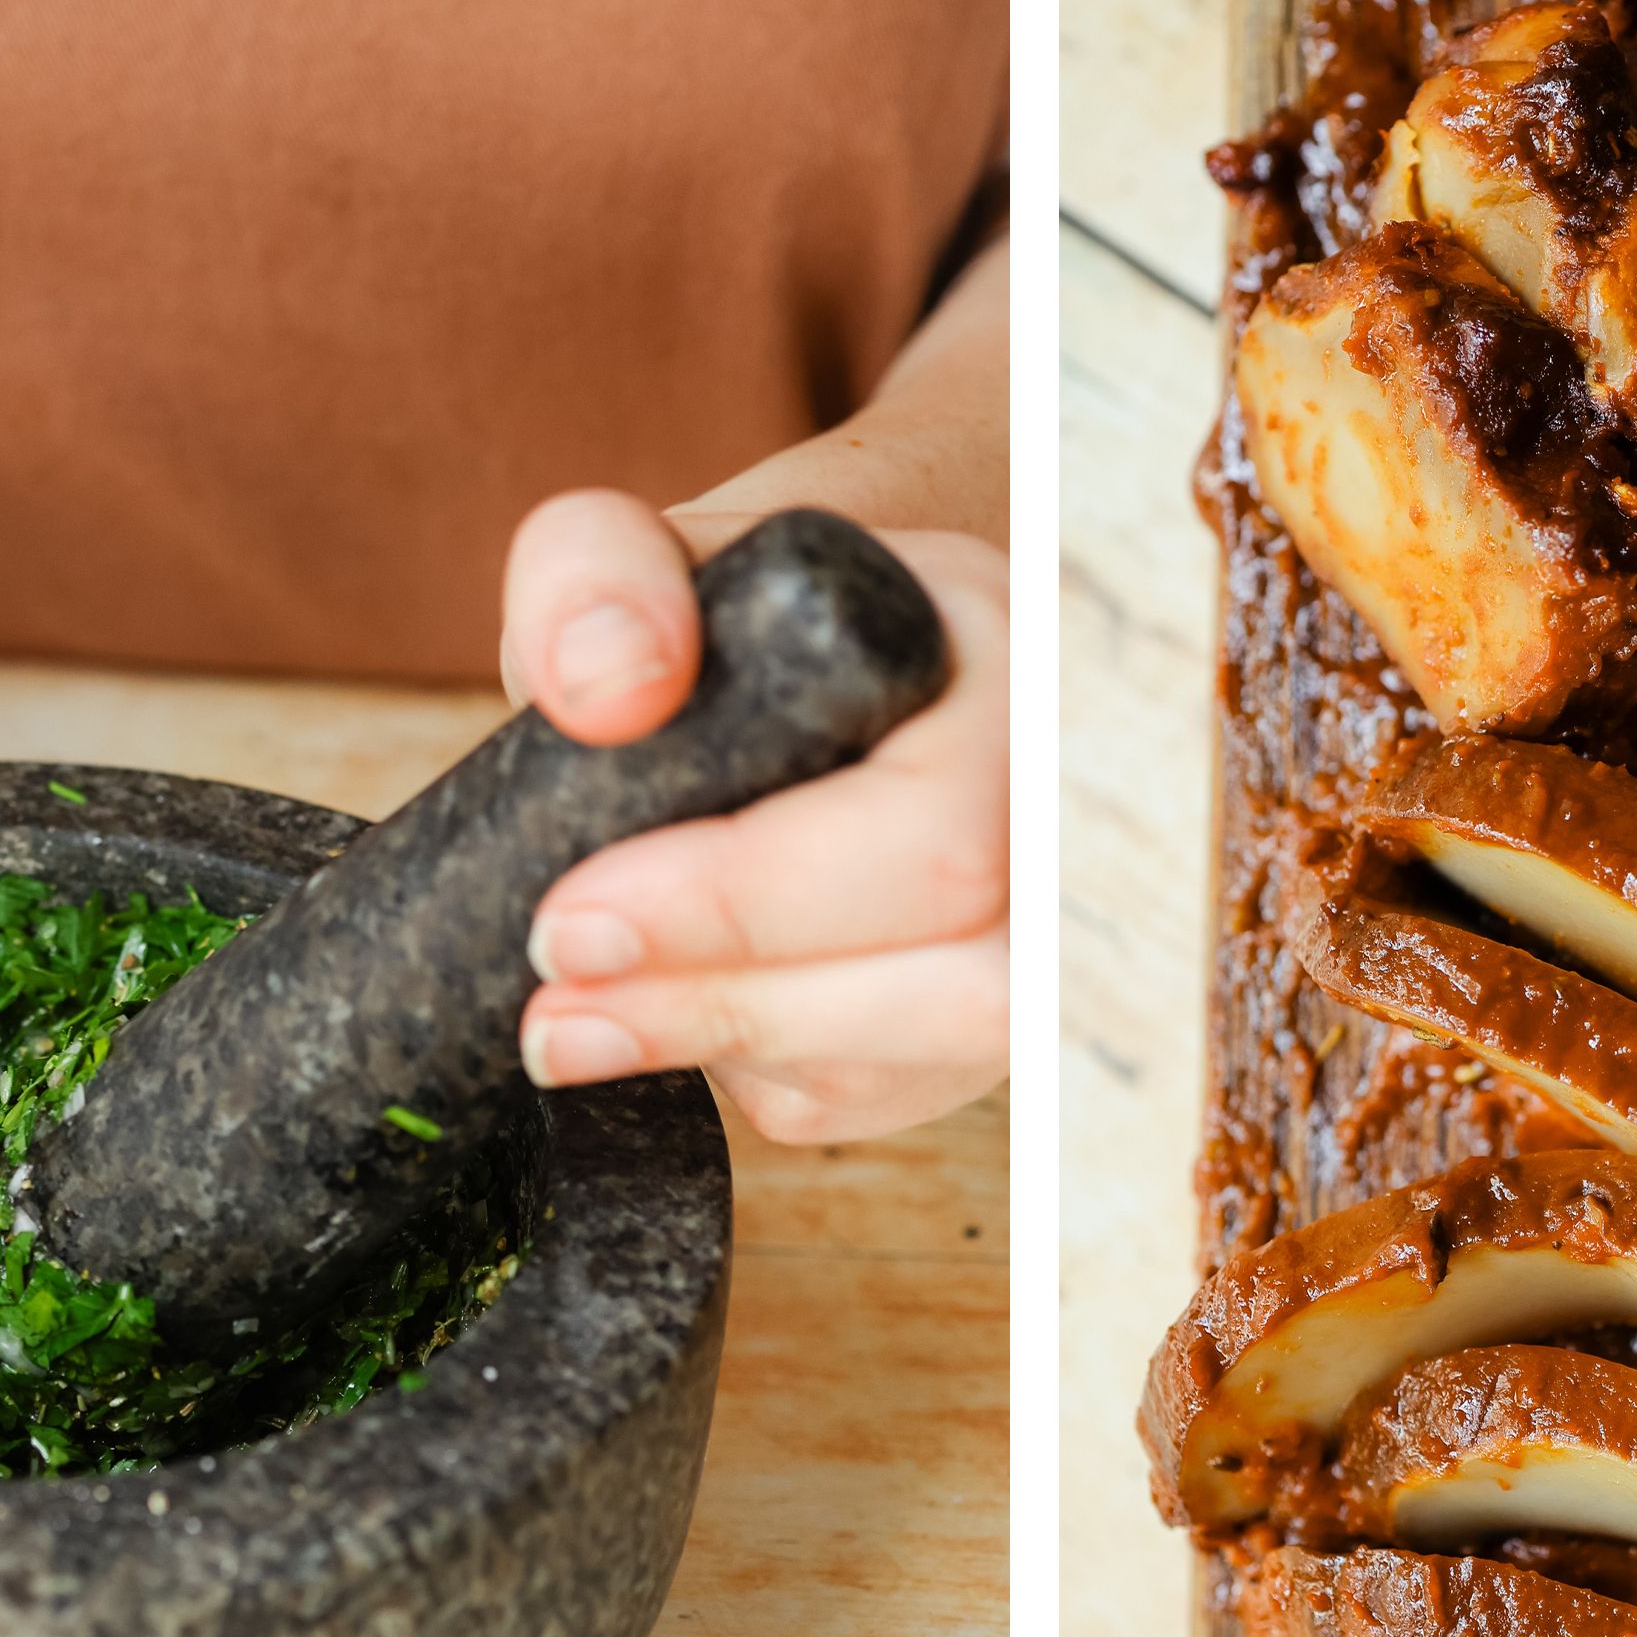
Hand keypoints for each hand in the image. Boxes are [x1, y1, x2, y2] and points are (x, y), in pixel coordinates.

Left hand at [496, 489, 1006, 1144]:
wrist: (854, 658)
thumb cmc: (758, 614)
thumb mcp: (658, 546)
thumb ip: (598, 571)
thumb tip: (605, 689)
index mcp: (1020, 664)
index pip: (932, 832)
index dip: (748, 903)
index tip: (574, 920)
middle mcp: (1082, 807)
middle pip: (972, 984)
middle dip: (734, 1004)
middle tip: (553, 1011)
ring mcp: (1067, 925)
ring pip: (945, 1057)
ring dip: (745, 1055)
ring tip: (574, 1030)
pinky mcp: (1011, 1018)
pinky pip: (894, 1091)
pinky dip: (773, 1074)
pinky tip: (689, 1014)